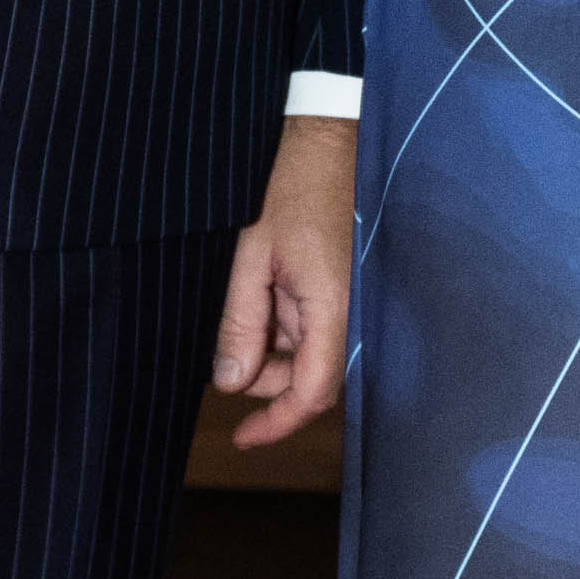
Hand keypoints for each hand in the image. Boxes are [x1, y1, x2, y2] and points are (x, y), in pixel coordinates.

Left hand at [213, 112, 354, 450]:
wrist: (332, 140)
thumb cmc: (294, 188)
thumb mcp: (252, 254)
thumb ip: (241, 322)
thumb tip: (231, 381)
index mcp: (334, 307)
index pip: (312, 392)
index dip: (277, 423)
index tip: (244, 438)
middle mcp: (354, 313)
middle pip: (312, 380)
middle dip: (266, 382)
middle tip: (225, 360)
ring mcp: (354, 302)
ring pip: (313, 356)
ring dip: (275, 353)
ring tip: (246, 306)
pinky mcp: (349, 290)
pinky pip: (320, 329)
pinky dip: (289, 330)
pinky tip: (266, 300)